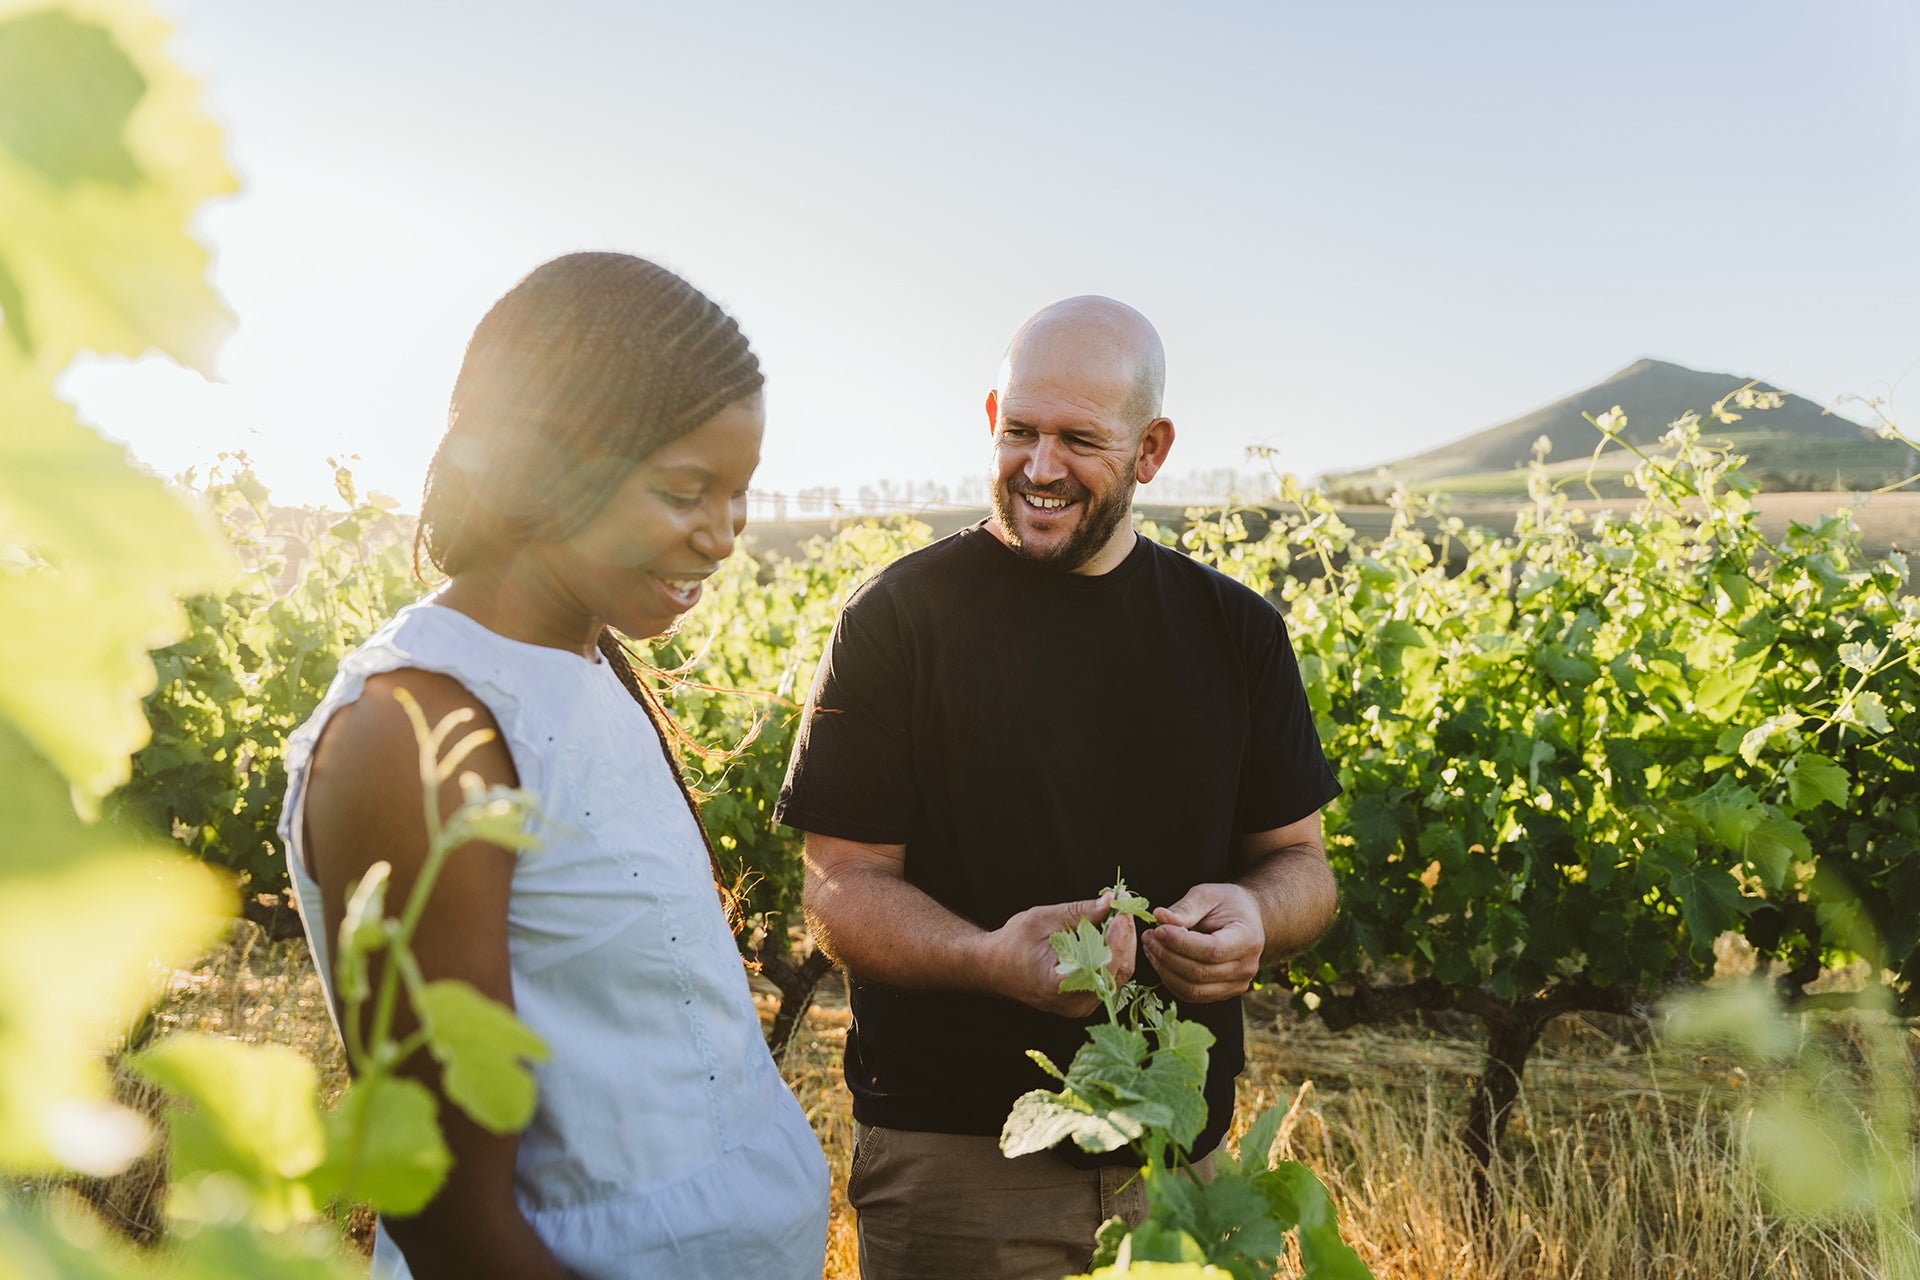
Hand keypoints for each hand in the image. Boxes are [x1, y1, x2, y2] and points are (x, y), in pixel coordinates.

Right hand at [986, 894, 1136, 1016]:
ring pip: (1118, 974)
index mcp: (1059, 985)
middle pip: (1118, 970)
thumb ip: (1079, 912)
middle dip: (1125, 936)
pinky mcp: (1084, 1000)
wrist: (995, 967)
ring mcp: (1081, 1005)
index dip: (1119, 937)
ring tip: (1118, 915)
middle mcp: (1074, 1003)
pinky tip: (1111, 932)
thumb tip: (1110, 901)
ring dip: (1122, 943)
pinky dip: (1114, 952)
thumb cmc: (1012, 944)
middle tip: (1124, 906)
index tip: (1122, 910)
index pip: (1103, 964)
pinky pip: (1110, 976)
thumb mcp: (1043, 920)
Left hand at [1142, 882, 1263, 1002]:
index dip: (1180, 943)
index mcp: (1247, 939)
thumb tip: (1159, 917)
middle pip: (1199, 973)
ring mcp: (1236, 985)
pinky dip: (1170, 980)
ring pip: (1192, 989)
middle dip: (1167, 955)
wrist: (1247, 920)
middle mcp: (1245, 968)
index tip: (1158, 929)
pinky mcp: (1222, 993)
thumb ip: (1185, 908)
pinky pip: (1190, 995)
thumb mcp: (1208, 895)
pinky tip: (1160, 960)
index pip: (1211, 950)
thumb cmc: (1227, 904)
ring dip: (1165, 970)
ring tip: (1151, 947)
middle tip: (1149, 936)